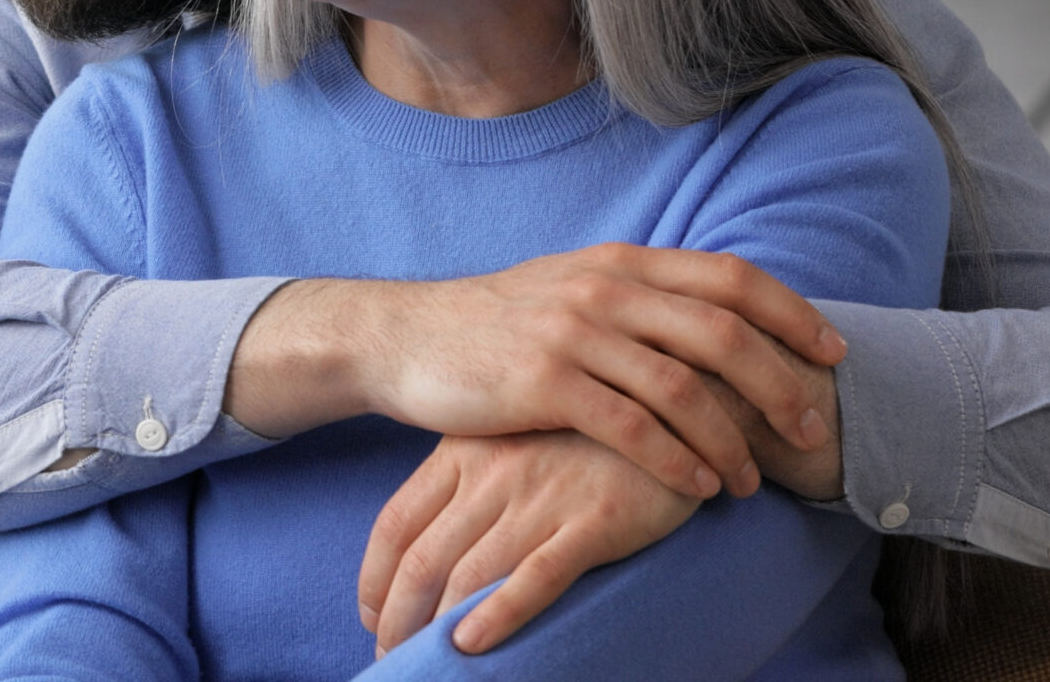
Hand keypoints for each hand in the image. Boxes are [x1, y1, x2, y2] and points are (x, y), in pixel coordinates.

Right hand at [226, 244, 845, 499]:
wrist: (408, 338)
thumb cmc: (501, 324)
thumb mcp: (576, 288)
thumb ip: (643, 296)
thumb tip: (722, 316)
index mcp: (623, 261)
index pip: (731, 277)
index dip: (792, 312)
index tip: (834, 351)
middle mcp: (606, 288)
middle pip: (722, 333)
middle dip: (780, 384)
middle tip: (812, 428)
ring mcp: (575, 333)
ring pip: (683, 386)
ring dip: (731, 439)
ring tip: (754, 479)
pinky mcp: (544, 383)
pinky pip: (630, 427)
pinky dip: (676, 462)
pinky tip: (698, 488)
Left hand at [359, 431, 697, 655]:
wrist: (678, 395)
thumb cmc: (586, 428)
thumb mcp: (513, 436)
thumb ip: (470, 477)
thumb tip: (429, 541)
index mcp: (465, 449)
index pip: (395, 523)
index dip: (375, 579)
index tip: (371, 615)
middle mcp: (494, 473)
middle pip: (422, 560)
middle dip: (397, 618)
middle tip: (392, 654)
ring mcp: (543, 497)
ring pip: (467, 576)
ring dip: (434, 630)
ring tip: (423, 665)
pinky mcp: (595, 521)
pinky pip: (536, 577)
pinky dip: (499, 615)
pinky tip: (471, 645)